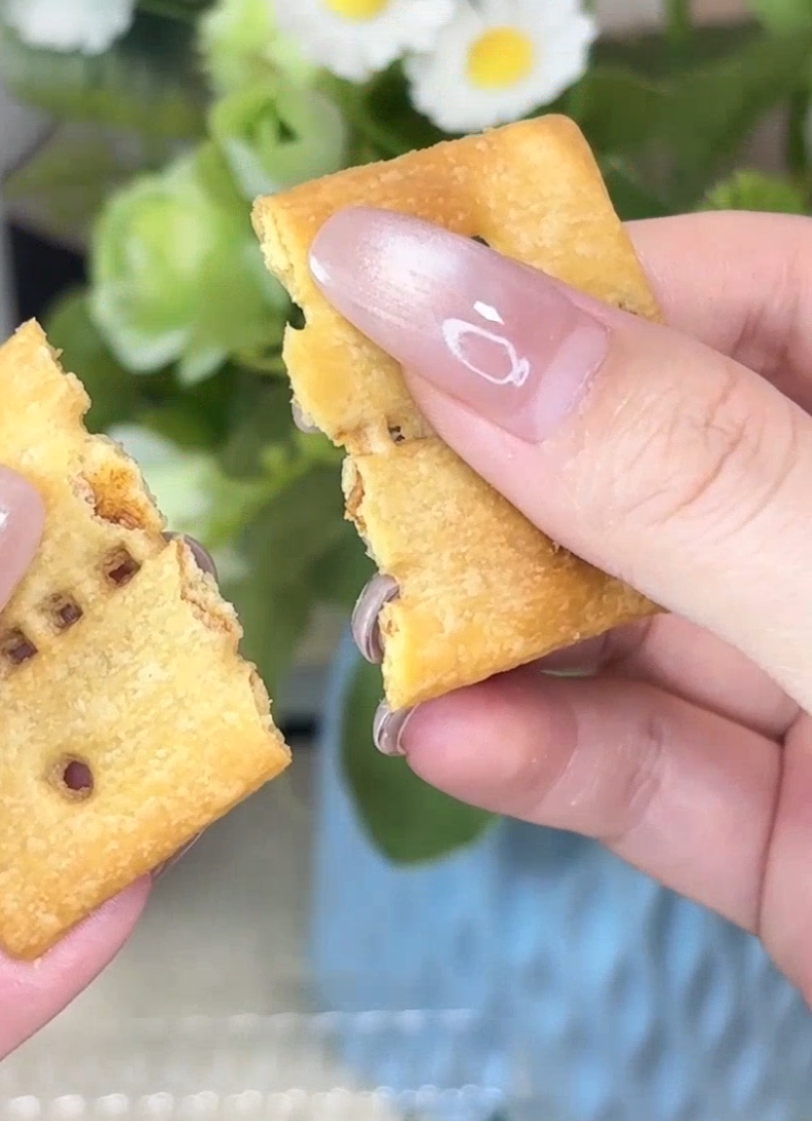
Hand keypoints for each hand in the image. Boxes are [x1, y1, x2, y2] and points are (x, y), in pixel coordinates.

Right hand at [311, 208, 811, 996]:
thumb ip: (671, 462)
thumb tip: (434, 299)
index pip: (728, 292)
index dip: (547, 281)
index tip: (365, 281)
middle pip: (649, 459)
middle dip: (492, 473)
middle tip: (352, 471)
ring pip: (631, 626)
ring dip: (494, 633)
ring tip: (385, 633)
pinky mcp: (793, 839)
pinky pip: (652, 777)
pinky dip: (545, 760)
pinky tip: (446, 744)